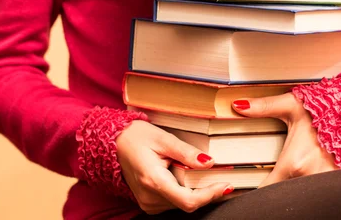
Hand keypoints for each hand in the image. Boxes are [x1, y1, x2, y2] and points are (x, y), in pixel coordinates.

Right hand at [116, 120, 232, 213]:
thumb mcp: (163, 138)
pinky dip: (184, 191)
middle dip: (206, 190)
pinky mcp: (148, 203)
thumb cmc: (136, 136)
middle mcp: (149, 197)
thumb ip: (186, 152)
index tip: (226, 184)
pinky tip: (185, 176)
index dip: (211, 195)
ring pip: (182, 204)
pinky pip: (173, 202)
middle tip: (221, 175)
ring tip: (196, 170)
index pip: (189, 200)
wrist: (113, 142)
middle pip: (188, 203)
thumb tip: (209, 162)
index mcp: (153, 181)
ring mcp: (147, 203)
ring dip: (195, 190)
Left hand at [232, 92, 337, 186]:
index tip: (248, 190)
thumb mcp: (292, 105)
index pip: (267, 190)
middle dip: (276, 189)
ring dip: (293, 186)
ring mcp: (326, 180)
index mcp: (294, 162)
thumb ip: (264, 107)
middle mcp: (310, 176)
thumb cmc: (327, 109)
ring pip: (301, 192)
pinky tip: (309, 172)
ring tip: (291, 174)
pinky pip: (319, 189)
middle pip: (284, 194)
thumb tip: (239, 106)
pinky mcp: (337, 180)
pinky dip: (311, 186)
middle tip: (270, 180)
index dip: (256, 192)